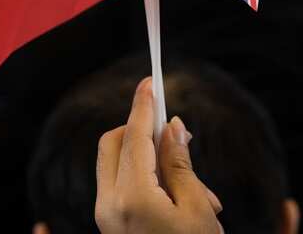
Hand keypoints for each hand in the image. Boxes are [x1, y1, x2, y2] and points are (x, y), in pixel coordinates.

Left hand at [95, 78, 223, 233]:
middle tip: (176, 135)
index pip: (134, 137)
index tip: (149, 82)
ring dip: (148, 159)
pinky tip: (179, 196)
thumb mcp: (197, 209)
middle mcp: (109, 206)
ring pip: (116, 163)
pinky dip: (144, 179)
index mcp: (133, 198)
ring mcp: (105, 217)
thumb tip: (172, 128)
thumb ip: (180, 164)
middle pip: (113, 143)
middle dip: (140, 130)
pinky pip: (120, 186)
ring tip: (195, 188)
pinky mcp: (110, 226)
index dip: (143, 106)